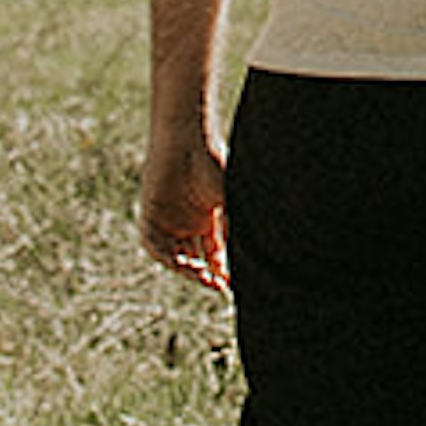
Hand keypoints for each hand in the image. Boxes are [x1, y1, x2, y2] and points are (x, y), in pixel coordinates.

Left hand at [139, 122, 228, 293]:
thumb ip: (240, 226)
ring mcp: (168, 220)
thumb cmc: (213, 163)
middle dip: (206, 275)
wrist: (186, 140)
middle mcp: (188, 223)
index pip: (215, 254)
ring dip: (187, 269)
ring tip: (201, 275)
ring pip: (175, 255)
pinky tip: (180, 262)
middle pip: (196, 259)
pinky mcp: (151, 215)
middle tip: (217, 285)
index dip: (222, 272)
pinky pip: (154, 244)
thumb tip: (274, 246)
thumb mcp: (231, 200)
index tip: (230, 285)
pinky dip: (166, 256)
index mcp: (208, 219)